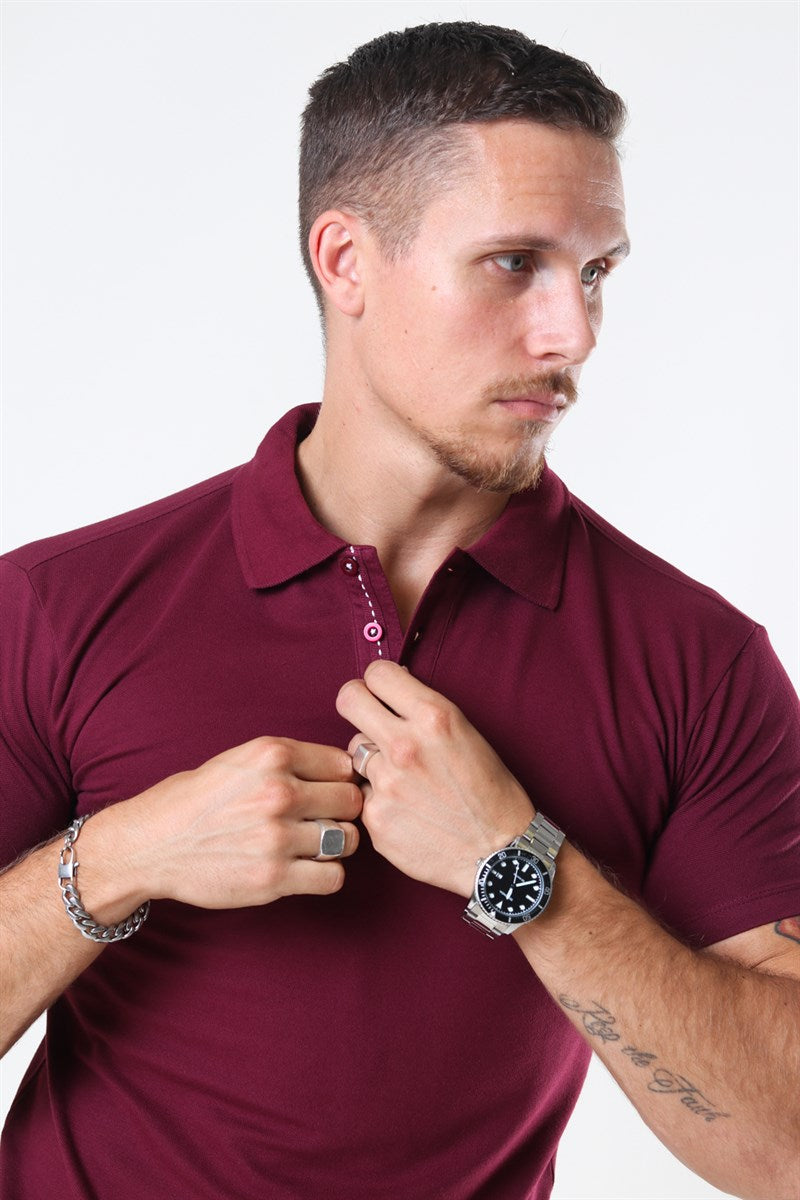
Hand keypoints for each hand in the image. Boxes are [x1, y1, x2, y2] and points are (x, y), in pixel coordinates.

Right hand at [101, 737, 362, 909]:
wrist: (149, 845)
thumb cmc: (193, 800)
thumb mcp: (239, 760)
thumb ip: (287, 762)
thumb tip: (342, 771)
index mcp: (271, 755)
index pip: (342, 764)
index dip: (339, 779)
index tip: (326, 789)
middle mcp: (278, 792)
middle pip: (351, 800)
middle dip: (342, 810)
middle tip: (323, 818)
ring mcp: (277, 837)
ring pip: (347, 839)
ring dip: (336, 843)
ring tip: (314, 844)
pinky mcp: (272, 878)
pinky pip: (333, 877)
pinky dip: (325, 875)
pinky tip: (306, 868)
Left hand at [336, 661, 533, 896]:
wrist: (499, 854)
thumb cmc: (490, 792)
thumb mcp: (466, 734)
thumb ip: (423, 713)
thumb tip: (390, 694)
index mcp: (433, 717)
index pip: (377, 674)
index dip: (378, 682)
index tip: (381, 693)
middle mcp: (404, 745)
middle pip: (348, 701)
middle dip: (356, 704)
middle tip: (368, 718)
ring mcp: (385, 783)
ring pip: (354, 752)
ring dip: (372, 760)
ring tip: (403, 779)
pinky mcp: (374, 818)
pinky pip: (362, 793)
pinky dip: (378, 798)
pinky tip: (406, 810)